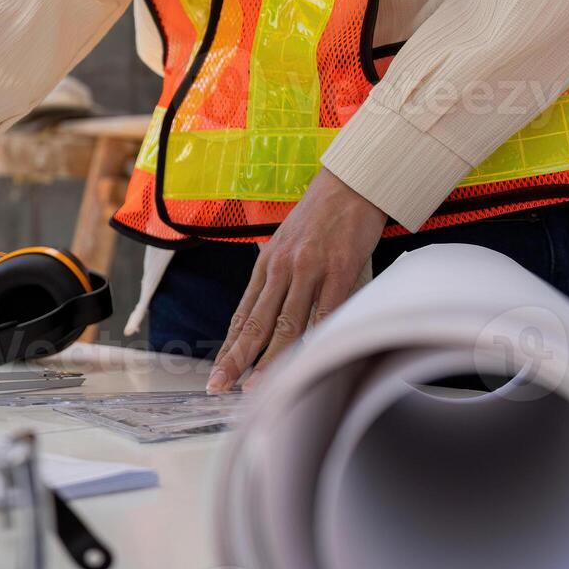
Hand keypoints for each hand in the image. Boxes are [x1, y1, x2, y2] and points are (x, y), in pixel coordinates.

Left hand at [208, 170, 386, 392]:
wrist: (351, 182)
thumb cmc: (322, 216)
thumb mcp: (289, 244)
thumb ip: (281, 278)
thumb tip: (272, 314)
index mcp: (267, 264)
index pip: (243, 313)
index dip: (230, 345)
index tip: (217, 371)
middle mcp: (281, 268)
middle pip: (255, 323)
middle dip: (235, 359)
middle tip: (219, 386)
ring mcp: (309, 269)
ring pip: (286, 323)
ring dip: (270, 359)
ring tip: (256, 387)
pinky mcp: (339, 268)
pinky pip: (326, 310)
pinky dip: (315, 338)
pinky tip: (305, 360)